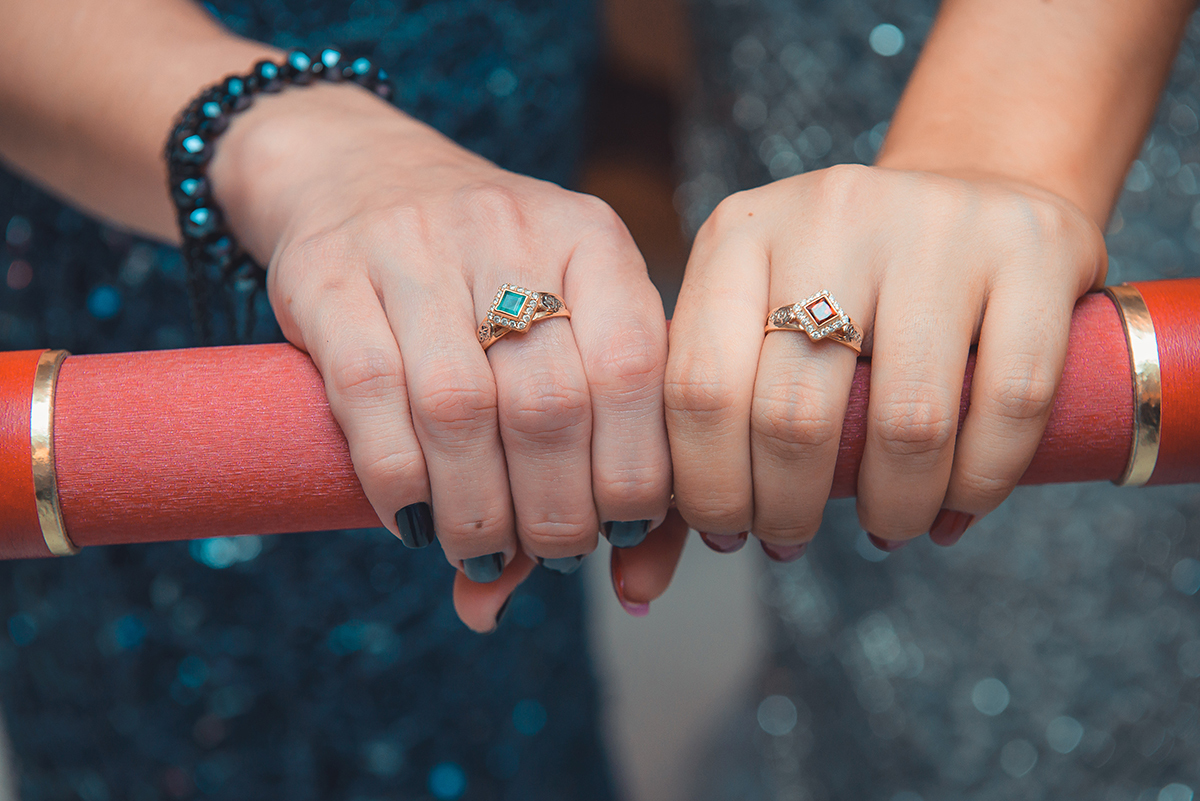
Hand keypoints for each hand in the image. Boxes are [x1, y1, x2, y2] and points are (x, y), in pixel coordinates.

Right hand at [208, 82, 671, 629]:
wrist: (358, 173)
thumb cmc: (484, 277)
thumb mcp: (557, 320)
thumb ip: (597, 440)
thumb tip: (628, 590)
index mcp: (590, 239)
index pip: (635, 368)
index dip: (636, 470)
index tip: (621, 530)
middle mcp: (509, 229)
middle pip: (550, 403)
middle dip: (557, 512)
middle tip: (552, 555)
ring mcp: (412, 245)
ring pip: (459, 409)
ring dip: (478, 512)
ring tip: (484, 552)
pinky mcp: (326, 274)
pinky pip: (370, 397)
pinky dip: (399, 482)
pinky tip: (416, 522)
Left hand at [665, 164, 1104, 555]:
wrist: (971, 195)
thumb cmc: (846, 289)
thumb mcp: (760, 314)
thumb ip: (707, 418)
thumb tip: (647, 570)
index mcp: (741, 234)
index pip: (698, 387)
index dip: (708, 488)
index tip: (727, 531)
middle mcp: (831, 213)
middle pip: (793, 414)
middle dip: (787, 511)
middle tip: (792, 540)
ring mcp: (937, 224)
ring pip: (908, 420)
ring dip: (892, 509)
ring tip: (885, 528)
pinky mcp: (1032, 245)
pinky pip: (1010, 402)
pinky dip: (981, 485)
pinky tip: (954, 510)